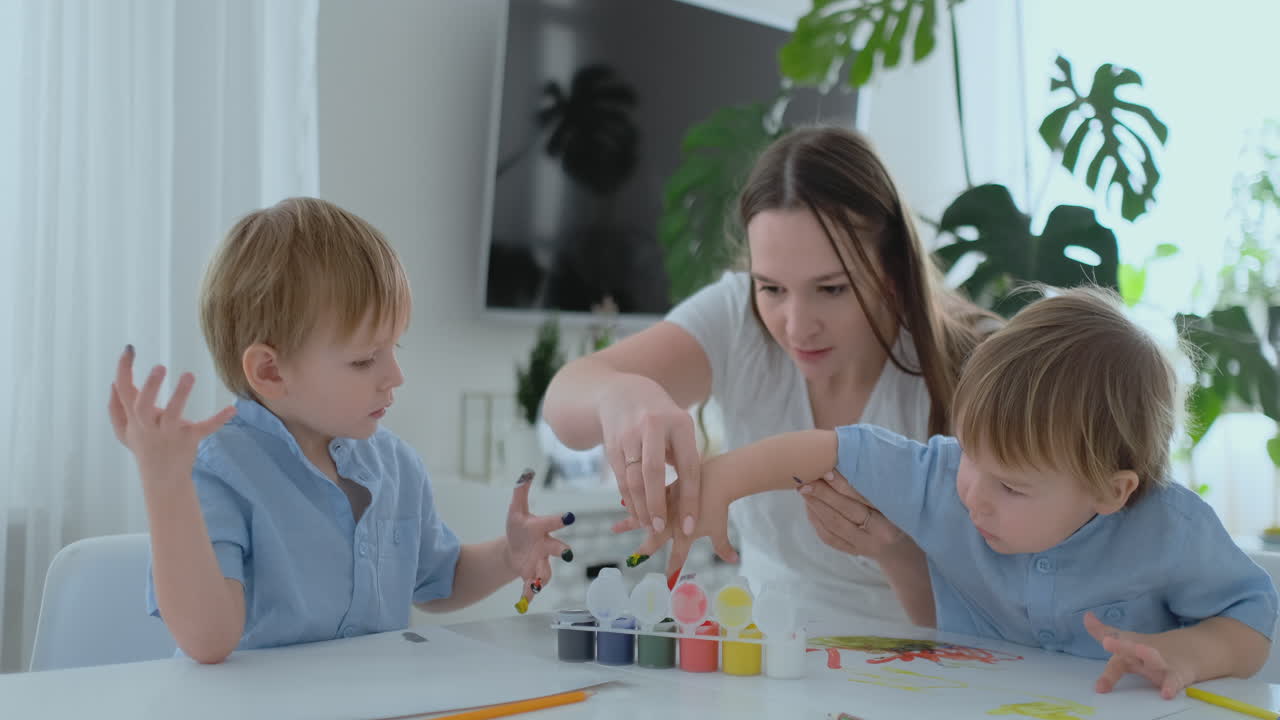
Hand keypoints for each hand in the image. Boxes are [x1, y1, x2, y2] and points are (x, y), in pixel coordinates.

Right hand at [107, 346, 235, 481]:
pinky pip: (204, 429)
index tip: (129, 349)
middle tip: (159, 367)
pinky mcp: (189, 440)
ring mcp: (169, 433)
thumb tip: (112, 383)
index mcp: (134, 418)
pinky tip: (233, 409)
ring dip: (180, 395)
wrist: (161, 478)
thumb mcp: (123, 431)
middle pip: (143, 405)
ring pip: (172, 414)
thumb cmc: (143, 448)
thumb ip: (115, 408)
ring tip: (189, 375)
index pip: (123, 390)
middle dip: (150, 387)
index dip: (124, 369)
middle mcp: (148, 425)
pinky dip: (218, 420)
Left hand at [503, 469, 573, 607]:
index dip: (561, 519)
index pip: (552, 522)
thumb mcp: (516, 509)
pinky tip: (525, 601)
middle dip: (562, 550)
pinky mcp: (532, 575)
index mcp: (542, 528)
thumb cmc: (518, 527)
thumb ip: (521, 491)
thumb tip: (526, 471)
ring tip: (535, 583)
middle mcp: (546, 546)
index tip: (569, 516)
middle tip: (566, 553)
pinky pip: (533, 586)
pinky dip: (529, 594)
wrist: (513, 550)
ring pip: (547, 571)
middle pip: (558, 548)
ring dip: (542, 577)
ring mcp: (540, 562)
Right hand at [597, 375, 701, 540]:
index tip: (690, 525)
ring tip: (650, 526)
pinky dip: (628, 498)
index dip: (690, 499)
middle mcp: (652, 426)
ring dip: (640, 506)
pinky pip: (621, 477)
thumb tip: (690, 499)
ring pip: (634, 478)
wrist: (622, 393)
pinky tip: (636, 513)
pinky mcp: (612, 444)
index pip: (687, 467)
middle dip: (657, 504)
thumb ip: (685, 457)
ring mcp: (629, 434)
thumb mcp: (679, 427)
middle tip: (662, 529)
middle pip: (654, 472)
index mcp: (679, 423)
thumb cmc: (662, 418)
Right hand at [614, 454, 739, 578]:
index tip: (666, 582)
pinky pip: (645, 498)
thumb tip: (735, 560)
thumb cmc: (718, 507)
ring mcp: (664, 508)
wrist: (715, 480)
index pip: (676, 558)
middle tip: (632, 561)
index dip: (672, 570)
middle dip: (643, 551)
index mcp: (684, 536)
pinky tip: (622, 500)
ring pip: (642, 518)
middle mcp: (670, 525)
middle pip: (653, 541)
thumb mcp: (719, 529)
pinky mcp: (663, 492)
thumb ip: (723, 546)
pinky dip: (634, 500)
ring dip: (628, 524)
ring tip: (613, 529)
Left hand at [796, 471, 907, 558]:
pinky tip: (809, 506)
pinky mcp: (853, 552)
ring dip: (815, 506)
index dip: (842, 485)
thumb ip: (876, 485)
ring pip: (833, 526)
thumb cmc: (900, 514)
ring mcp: (864, 545)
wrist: (903, 549)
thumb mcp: (897, 500)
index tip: (826, 471)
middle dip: (822, 494)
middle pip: (845, 512)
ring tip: (804, 489)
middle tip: (806, 480)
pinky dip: (816, 520)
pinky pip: (829, 537)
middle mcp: (879, 533)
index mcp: (893, 517)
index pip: (863, 499)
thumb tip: (845, 460)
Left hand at [1085, 611, 1195, 698]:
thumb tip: (1086, 616)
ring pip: (1154, 658)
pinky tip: (1166, 694)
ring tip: (1140, 649)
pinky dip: (1170, 686)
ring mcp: (1160, 663)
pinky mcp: (1177, 674)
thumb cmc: (1146, 649)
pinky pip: (1173, 681)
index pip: (1112, 642)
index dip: (1100, 638)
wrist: (1187, 652)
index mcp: (1128, 648)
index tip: (1091, 627)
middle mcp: (1143, 653)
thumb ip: (1103, 631)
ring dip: (1147, 654)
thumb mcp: (1125, 641)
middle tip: (1106, 641)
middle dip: (1119, 644)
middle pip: (1131, 648)